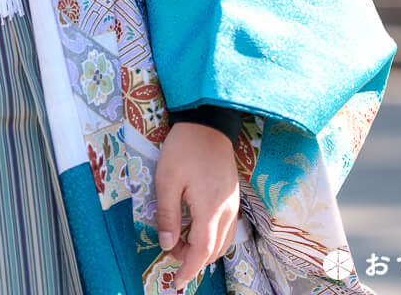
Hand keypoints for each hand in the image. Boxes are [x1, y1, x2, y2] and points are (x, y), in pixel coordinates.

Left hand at [155, 122, 239, 287]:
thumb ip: (167, 215)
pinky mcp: (233, 197)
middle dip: (193, 259)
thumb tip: (167, 244)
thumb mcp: (167, 180)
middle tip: (170, 252)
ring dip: (204, 250)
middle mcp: (228, 211)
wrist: (209, 123)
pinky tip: (196, 230)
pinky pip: (227, 228)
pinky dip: (212, 238)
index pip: (203, 251)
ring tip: (180, 242)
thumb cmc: (184, 148)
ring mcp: (233, 204)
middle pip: (215, 250)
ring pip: (223, 241)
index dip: (189, 269)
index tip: (176, 282)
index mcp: (211, 209)